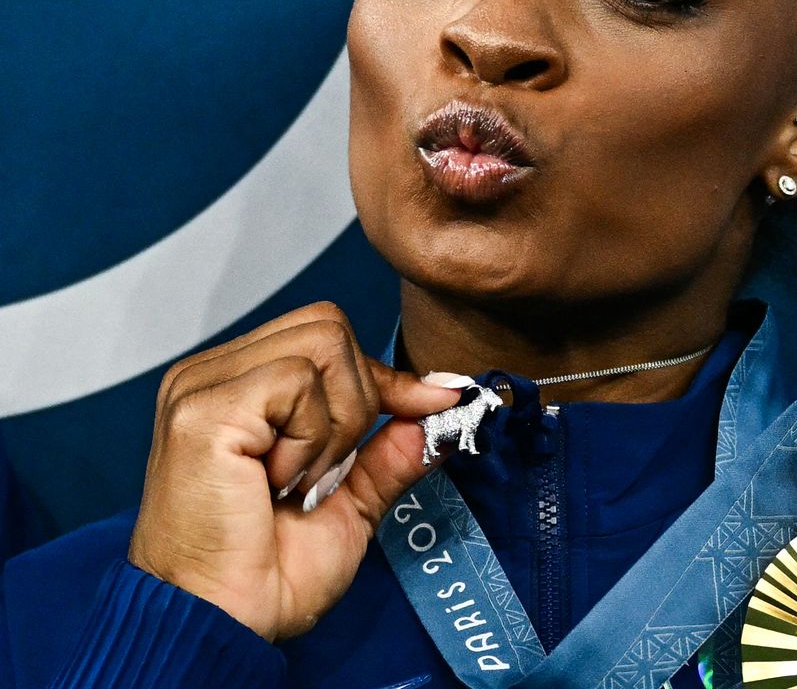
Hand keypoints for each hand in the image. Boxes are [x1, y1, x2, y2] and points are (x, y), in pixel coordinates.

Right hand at [127, 301, 462, 641]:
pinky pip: (296, 384)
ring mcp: (202, 387)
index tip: (431, 403)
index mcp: (240, 387)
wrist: (225, 621)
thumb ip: (392, 448)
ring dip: (334, 426)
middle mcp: (213, 376)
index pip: (327, 335)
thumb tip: (443, 403)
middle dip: (358, 401)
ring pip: (323, 347)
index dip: (382, 376)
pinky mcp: (202, 409)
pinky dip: (308, 440)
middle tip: (327, 471)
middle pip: (329, 326)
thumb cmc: (267, 572)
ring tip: (298, 481)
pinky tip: (276, 482)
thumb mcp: (352, 499)